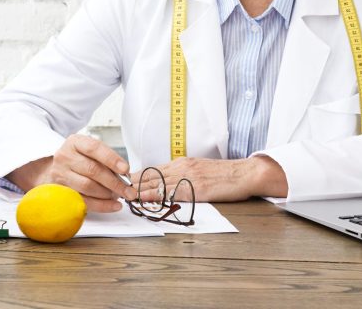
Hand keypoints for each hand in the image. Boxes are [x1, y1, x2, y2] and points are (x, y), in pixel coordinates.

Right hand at [7, 134, 136, 212]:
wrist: (56, 168)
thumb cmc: (80, 158)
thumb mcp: (90, 150)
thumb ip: (106, 158)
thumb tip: (125, 174)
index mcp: (75, 142)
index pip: (94, 148)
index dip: (112, 159)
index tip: (126, 169)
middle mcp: (65, 157)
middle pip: (92, 170)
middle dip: (114, 182)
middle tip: (129, 190)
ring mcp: (60, 175)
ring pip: (87, 186)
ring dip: (108, 193)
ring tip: (120, 195)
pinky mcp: (61, 192)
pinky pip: (83, 201)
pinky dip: (101, 205)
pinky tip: (114, 205)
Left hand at [131, 155, 287, 202]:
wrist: (245, 173)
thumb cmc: (226, 175)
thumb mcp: (201, 170)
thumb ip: (185, 175)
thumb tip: (170, 183)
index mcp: (183, 163)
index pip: (155, 169)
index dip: (138, 176)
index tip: (123, 180)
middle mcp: (183, 167)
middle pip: (152, 175)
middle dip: (133, 182)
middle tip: (116, 188)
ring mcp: (189, 177)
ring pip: (159, 183)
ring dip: (140, 189)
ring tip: (124, 194)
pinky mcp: (196, 188)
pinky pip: (172, 192)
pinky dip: (157, 196)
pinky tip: (147, 199)